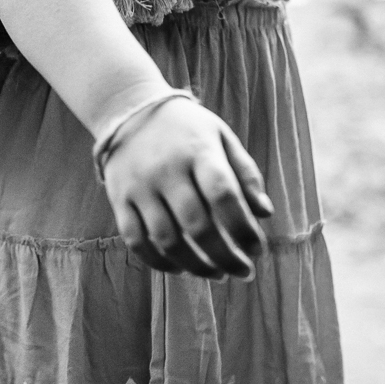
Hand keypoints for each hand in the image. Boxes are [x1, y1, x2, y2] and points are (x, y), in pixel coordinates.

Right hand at [102, 97, 273, 277]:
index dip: (243, 228)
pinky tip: (181, 270)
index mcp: (197, 151)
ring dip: (196, 265)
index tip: (257, 249)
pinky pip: (136, 241)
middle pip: (196, 225)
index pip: (223, 196)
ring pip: (167, 240)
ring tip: (216, 274)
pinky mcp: (119, 200)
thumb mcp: (221, 137)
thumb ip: (245, 173)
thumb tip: (265, 213)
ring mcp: (139, 187)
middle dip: (224, 256)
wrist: (129, 109)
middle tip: (243, 272)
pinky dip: (159, 263)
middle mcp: (166, 170)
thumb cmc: (186, 128)